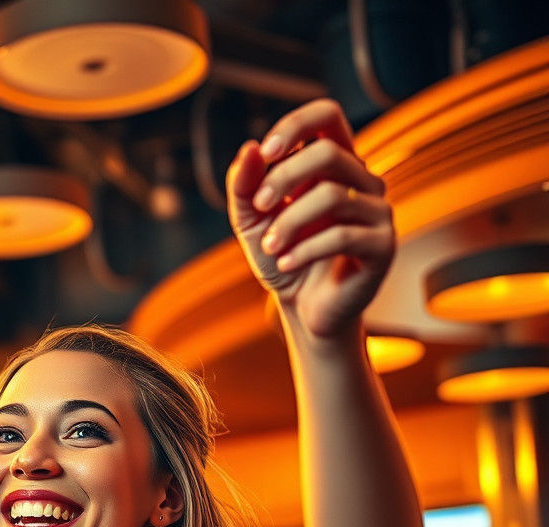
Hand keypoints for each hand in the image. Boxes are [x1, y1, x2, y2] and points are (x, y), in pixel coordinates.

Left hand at [226, 99, 394, 341]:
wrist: (305, 308)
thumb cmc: (283, 256)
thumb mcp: (252, 221)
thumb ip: (244, 186)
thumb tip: (250, 148)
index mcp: (335, 164)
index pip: (327, 116)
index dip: (295, 125)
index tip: (264, 153)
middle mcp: (363, 180)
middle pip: (328, 153)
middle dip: (283, 178)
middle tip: (259, 208)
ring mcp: (377, 211)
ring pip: (333, 195)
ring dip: (289, 222)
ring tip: (270, 248)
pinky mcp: (383, 245)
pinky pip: (343, 236)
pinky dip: (304, 250)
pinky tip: (285, 264)